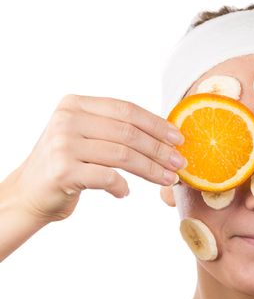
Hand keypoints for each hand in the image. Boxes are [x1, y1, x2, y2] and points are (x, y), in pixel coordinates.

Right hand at [10, 94, 185, 222]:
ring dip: (151, 169)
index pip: (127, 110)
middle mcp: (67, 119)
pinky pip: (108, 177)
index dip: (157, 124)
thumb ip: (115, 129)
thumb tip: (167, 135)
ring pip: (123, 154)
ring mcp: (63, 144)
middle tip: (179, 163)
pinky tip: (124, 192)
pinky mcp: (62, 171)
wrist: (29, 194)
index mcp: (75, 104)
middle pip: (128, 132)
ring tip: (167, 180)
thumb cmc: (68, 165)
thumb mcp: (86, 137)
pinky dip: (122, 186)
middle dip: (159, 149)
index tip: (179, 139)